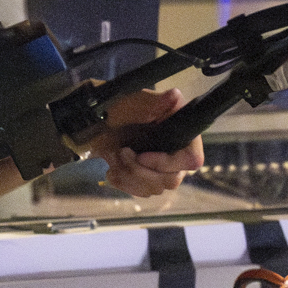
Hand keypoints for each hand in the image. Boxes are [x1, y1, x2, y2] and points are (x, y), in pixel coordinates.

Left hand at [84, 87, 203, 197]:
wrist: (96, 123)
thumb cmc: (118, 108)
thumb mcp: (135, 102)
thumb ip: (155, 101)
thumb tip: (175, 95)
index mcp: (181, 133)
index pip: (191, 160)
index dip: (167, 163)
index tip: (142, 156)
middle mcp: (176, 153)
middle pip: (172, 180)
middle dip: (141, 170)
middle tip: (122, 153)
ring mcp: (161, 169)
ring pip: (155, 189)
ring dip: (129, 175)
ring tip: (114, 157)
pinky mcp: (146, 179)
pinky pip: (142, 192)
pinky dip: (124, 183)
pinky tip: (112, 169)